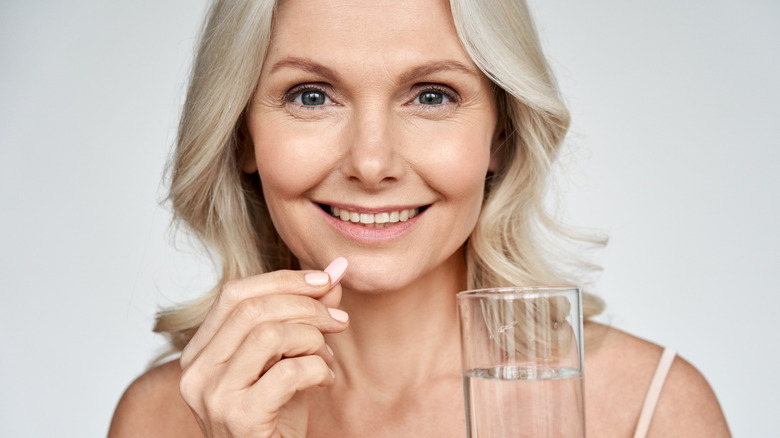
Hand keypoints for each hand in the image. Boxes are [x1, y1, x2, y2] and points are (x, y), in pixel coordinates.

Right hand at [179, 258, 348, 436]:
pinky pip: (289, 372)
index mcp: (199, 352)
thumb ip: (302, 318)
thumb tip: (332, 276)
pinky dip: (318, 369)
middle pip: (253, 309)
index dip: (282, 280)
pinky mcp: (240, 418)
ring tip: (326, 356)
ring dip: (312, 338)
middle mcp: (196, 372)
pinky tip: (325, 381)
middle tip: (339, 321)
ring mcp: (214, 396)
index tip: (324, 280)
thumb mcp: (286, 359)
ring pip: (270, 335)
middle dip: (306, 306)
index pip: (234, 294)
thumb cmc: (273, 417)